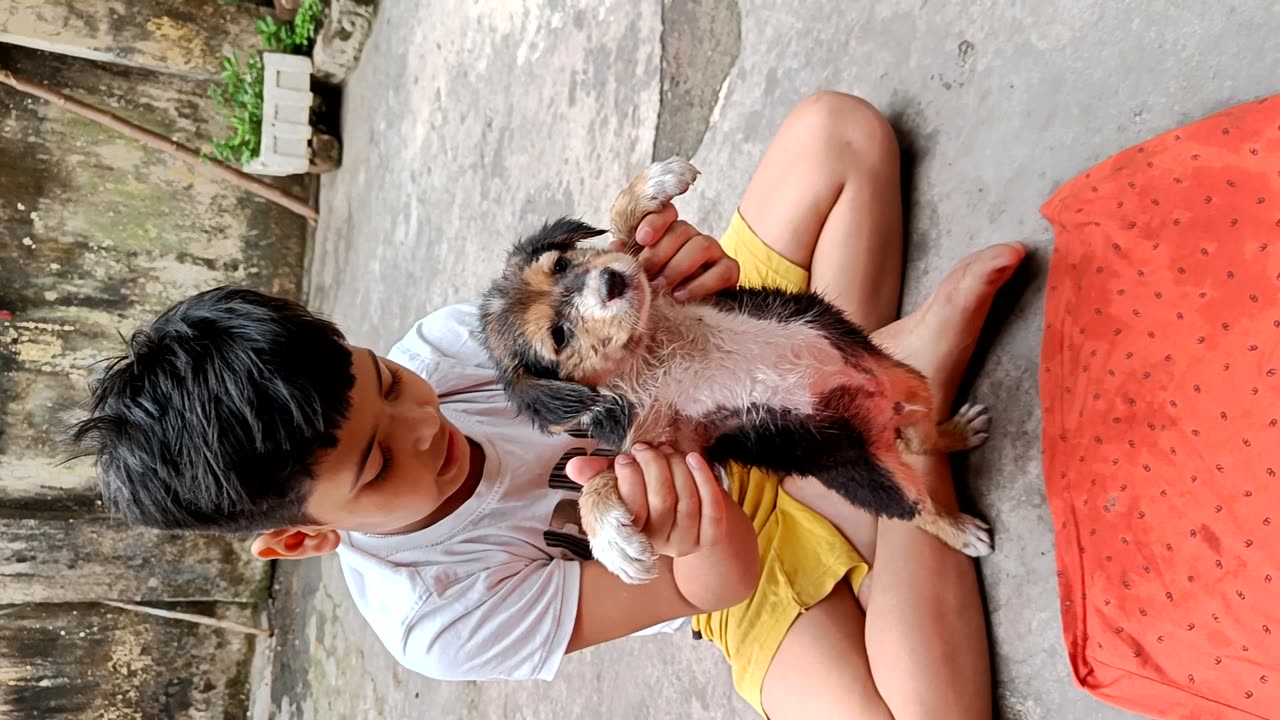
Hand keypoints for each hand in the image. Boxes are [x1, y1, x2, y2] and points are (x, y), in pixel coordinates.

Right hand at [567, 444, 726, 557]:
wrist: (683, 510)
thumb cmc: (643, 493)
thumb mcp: (619, 483)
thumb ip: (598, 475)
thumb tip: (573, 466)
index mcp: (630, 536)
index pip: (631, 510)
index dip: (629, 480)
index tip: (624, 458)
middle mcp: (658, 544)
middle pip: (662, 502)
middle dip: (654, 466)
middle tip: (645, 448)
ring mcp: (686, 543)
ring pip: (687, 501)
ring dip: (678, 467)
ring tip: (667, 450)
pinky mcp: (710, 536)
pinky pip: (712, 507)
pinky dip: (704, 479)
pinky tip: (693, 458)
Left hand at [613, 205, 738, 301]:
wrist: (692, 312)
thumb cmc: (662, 289)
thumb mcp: (643, 274)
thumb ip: (631, 258)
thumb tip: (616, 248)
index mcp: (670, 232)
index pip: (667, 212)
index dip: (655, 221)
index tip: (642, 238)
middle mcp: (692, 237)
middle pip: (681, 229)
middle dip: (660, 253)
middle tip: (647, 273)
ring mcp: (714, 252)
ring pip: (701, 245)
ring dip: (678, 267)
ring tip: (662, 287)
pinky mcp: (729, 270)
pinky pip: (721, 270)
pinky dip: (700, 284)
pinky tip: (681, 295)